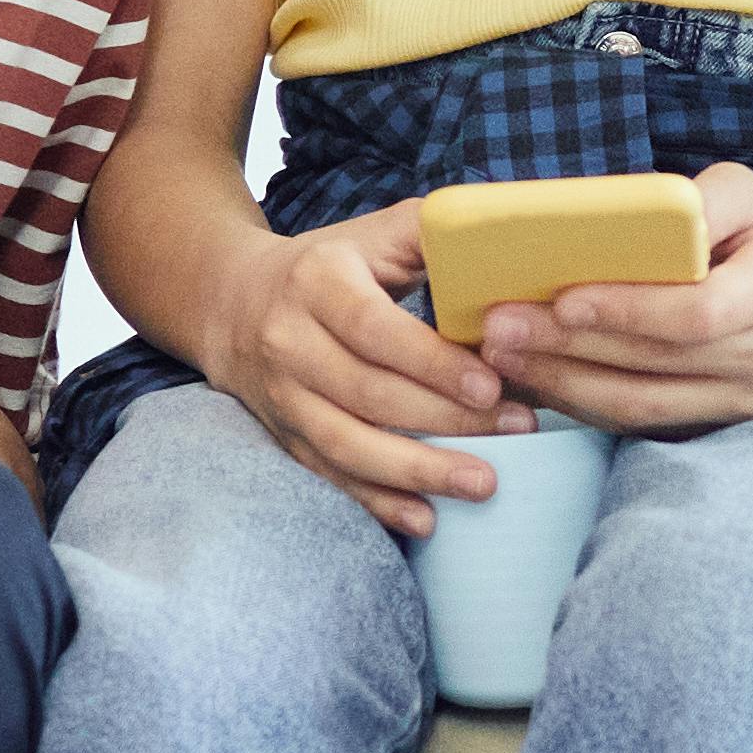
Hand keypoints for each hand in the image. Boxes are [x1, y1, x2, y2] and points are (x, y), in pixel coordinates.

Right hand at [217, 202, 519, 533]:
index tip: (492, 386)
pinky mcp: (284, 435)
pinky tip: (426, 520)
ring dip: (418, 471)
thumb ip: (434, 233)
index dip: (433, 363)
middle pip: (368, 392)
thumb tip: (504, 245)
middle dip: (447, 419)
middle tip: (517, 429)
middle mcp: (289, 341)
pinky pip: (331, 475)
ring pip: (348, 443)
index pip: (376, 329)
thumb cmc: (334, 265)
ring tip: (483, 484)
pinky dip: (378, 503)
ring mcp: (283, 395)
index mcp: (317, 281)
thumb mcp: (375, 233)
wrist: (235, 303)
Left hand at [488, 165, 752, 436]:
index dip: (627, 311)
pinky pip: (645, 422)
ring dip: (564, 384)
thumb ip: (692, 202)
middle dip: (568, 348)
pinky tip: (539, 379)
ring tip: (503, 357)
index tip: (564, 298)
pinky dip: (586, 403)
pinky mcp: (723, 421)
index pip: (697, 315)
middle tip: (496, 328)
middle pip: (655, 365)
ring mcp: (747, 401)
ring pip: (643, 406)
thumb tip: (615, 220)